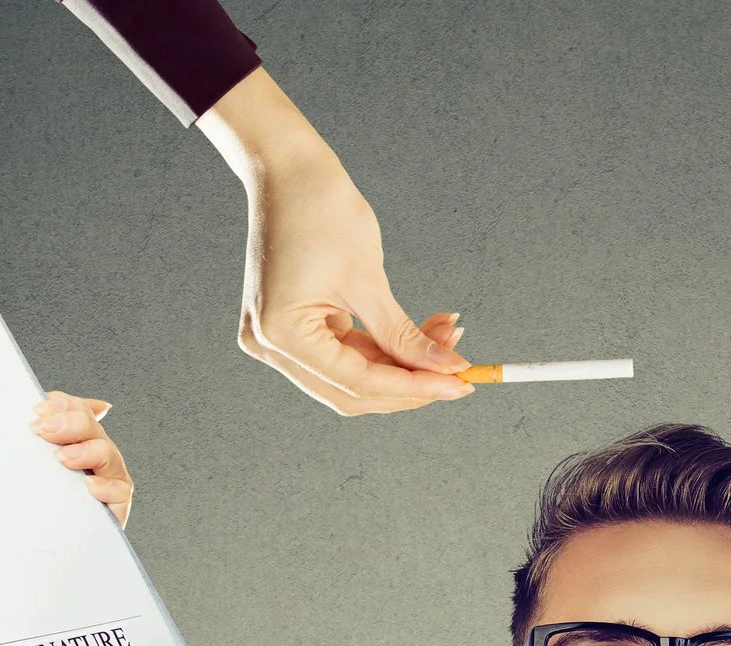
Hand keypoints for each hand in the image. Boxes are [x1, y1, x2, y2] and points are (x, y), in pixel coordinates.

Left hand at [32, 391, 133, 524]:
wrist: (34, 546)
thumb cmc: (32, 503)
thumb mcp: (24, 464)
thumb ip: (28, 437)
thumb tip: (32, 410)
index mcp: (77, 439)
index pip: (78, 410)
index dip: (62, 406)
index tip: (37, 412)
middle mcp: (94, 454)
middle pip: (92, 426)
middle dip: (69, 423)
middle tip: (43, 431)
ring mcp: (108, 478)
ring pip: (107, 453)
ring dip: (85, 451)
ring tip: (62, 459)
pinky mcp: (115, 505)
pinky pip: (119, 491)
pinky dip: (105, 487)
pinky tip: (89, 486)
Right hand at [197, 71, 469, 415]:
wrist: (287, 168)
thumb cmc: (321, 209)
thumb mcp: (368, 279)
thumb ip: (404, 336)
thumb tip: (448, 369)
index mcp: (281, 336)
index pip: (357, 383)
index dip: (414, 388)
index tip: (460, 383)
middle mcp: (270, 346)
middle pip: (352, 391)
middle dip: (409, 381)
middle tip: (458, 368)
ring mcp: (276, 340)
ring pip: (352, 376)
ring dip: (401, 365)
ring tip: (445, 337)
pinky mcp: (291, 327)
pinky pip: (343, 353)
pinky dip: (382, 348)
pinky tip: (421, 333)